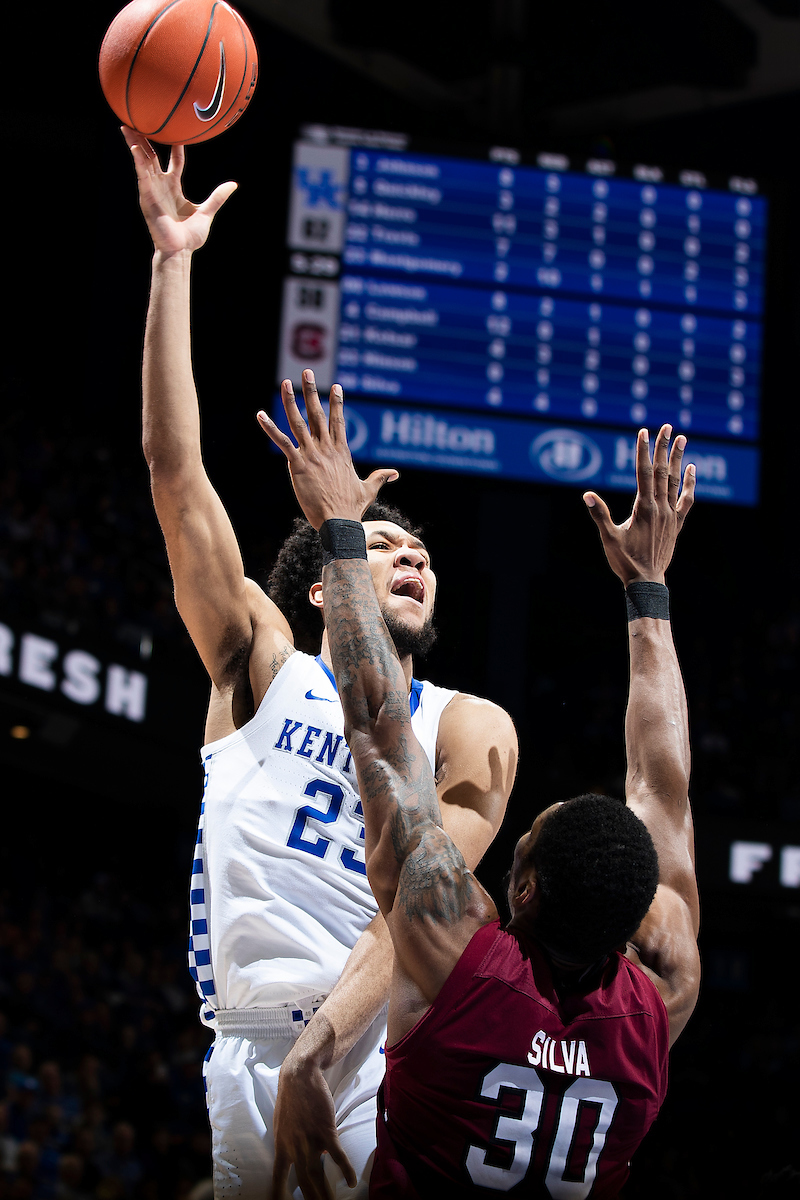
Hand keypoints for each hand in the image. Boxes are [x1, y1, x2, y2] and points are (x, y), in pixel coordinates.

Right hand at [122, 127, 236, 255]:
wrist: (180, 251)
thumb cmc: (190, 236)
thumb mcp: (207, 212)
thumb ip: (218, 197)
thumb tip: (233, 185)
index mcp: (174, 188)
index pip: (174, 163)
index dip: (175, 148)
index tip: (177, 133)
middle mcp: (161, 186)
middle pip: (152, 157)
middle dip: (146, 139)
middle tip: (142, 120)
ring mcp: (152, 190)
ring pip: (142, 162)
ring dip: (135, 144)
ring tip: (128, 126)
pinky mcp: (147, 197)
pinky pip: (141, 175)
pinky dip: (137, 161)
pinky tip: (134, 147)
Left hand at [257, 370, 397, 528]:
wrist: (340, 522)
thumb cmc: (352, 508)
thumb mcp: (369, 489)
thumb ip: (380, 477)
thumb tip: (395, 473)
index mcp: (341, 452)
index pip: (338, 421)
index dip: (337, 402)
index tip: (336, 386)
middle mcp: (326, 449)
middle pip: (318, 414)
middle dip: (312, 391)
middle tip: (307, 372)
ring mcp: (312, 455)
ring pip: (299, 422)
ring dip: (291, 401)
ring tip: (286, 382)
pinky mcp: (298, 465)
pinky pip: (282, 442)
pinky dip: (270, 428)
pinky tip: (260, 415)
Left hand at [272, 1056, 355, 1199]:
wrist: (299, 1075)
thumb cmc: (291, 1098)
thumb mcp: (283, 1124)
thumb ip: (290, 1143)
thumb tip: (303, 1157)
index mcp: (281, 1147)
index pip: (278, 1178)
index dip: (278, 1195)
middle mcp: (294, 1148)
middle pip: (302, 1182)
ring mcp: (310, 1140)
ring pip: (317, 1175)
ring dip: (325, 1193)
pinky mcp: (326, 1131)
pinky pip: (337, 1156)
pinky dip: (346, 1170)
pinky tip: (352, 1181)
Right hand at [583, 425, 694, 584]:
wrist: (647, 581)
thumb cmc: (625, 561)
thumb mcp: (609, 538)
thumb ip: (599, 514)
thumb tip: (587, 495)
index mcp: (643, 508)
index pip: (644, 472)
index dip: (643, 451)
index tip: (643, 432)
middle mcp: (660, 507)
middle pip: (663, 471)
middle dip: (663, 447)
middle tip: (666, 426)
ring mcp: (671, 515)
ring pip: (676, 481)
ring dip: (678, 458)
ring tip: (682, 438)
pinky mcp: (677, 524)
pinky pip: (686, 500)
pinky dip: (690, 484)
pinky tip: (692, 470)